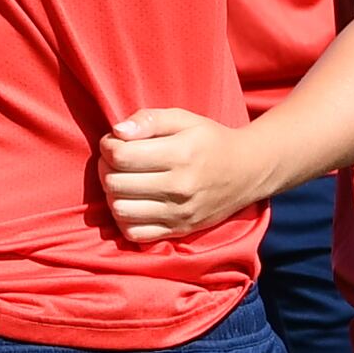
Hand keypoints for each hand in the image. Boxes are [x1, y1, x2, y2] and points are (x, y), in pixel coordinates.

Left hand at [98, 106, 263, 243]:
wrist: (247, 171)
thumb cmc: (209, 140)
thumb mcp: (184, 119)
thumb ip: (149, 119)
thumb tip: (117, 132)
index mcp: (180, 154)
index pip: (121, 156)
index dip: (108, 146)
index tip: (114, 141)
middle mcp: (180, 187)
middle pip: (116, 183)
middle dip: (106, 168)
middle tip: (115, 160)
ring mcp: (179, 213)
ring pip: (120, 210)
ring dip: (112, 194)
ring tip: (122, 180)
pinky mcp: (179, 230)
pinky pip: (135, 234)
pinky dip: (124, 219)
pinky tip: (132, 202)